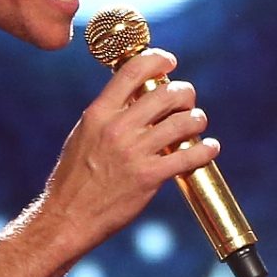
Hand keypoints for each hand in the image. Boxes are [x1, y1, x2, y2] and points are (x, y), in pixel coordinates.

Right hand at [37, 49, 222, 256]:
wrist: (67, 217)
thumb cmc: (73, 179)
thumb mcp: (83, 135)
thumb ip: (108, 114)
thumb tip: (132, 95)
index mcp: (99, 113)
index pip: (132, 70)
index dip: (157, 60)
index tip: (170, 62)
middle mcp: (118, 128)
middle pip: (166, 94)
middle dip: (184, 93)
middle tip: (187, 101)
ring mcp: (134, 152)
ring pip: (183, 122)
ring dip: (197, 120)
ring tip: (197, 124)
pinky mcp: (149, 177)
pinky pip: (189, 156)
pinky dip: (206, 150)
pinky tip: (209, 148)